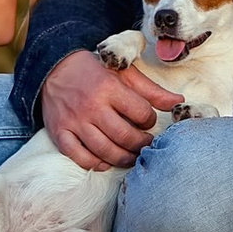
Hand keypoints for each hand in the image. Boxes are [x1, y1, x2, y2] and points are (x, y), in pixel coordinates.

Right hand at [40, 50, 182, 169]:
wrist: (54, 67)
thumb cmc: (94, 71)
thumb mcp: (124, 73)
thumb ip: (151, 90)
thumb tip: (178, 101)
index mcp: (109, 88)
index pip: (141, 113)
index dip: (149, 121)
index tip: (147, 122)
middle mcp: (91, 105)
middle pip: (124, 136)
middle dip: (140, 144)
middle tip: (145, 145)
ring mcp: (74, 121)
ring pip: (104, 150)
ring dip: (122, 158)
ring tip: (131, 156)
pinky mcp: (60, 133)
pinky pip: (79, 157)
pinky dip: (94, 164)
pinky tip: (105, 161)